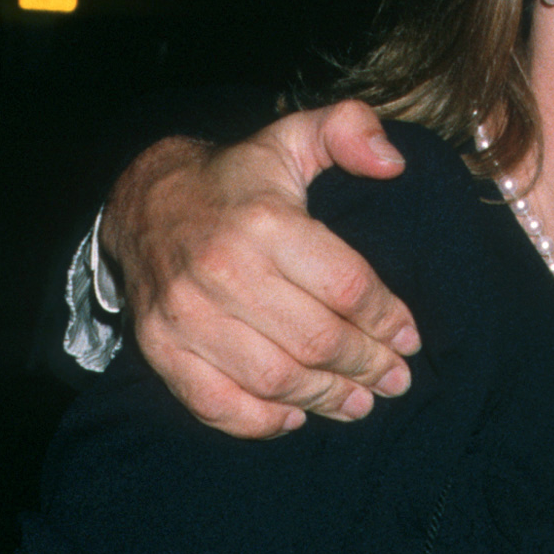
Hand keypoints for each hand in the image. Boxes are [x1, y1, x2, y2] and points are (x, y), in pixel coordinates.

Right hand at [106, 100, 419, 438]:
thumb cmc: (237, 180)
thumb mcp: (291, 138)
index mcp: (265, 222)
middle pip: (317, 341)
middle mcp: (222, 269)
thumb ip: (348, 131)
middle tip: (394, 380)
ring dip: (327, 398)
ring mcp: (186, 314)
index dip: (387, 320)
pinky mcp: (160, 346)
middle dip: (367, 366)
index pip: (347, 288)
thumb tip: (393, 162)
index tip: (409, 339)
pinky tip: (294, 416)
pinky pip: (218, 404)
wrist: (144, 202)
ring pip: (276, 379)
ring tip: (359, 402)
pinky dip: (261, 421)